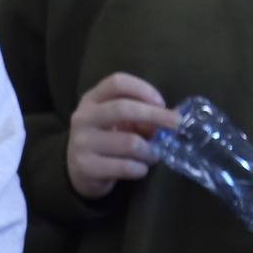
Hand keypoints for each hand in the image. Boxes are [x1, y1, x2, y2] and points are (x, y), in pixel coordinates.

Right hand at [67, 73, 178, 199]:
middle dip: (155, 116)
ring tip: (153, 155)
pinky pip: (126, 167)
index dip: (143, 90)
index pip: (117, 83)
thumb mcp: (117, 122)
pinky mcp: (87, 167)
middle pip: (122, 109)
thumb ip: (140, 117)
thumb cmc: (106, 139)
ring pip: (130, 143)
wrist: (77, 169)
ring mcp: (82, 143)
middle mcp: (84, 118)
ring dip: (150, 151)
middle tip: (175, 125)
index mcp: (92, 100)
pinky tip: (140, 169)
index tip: (161, 103)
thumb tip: (169, 120)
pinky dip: (141, 169)